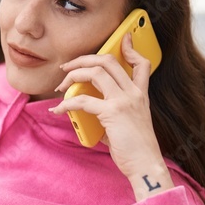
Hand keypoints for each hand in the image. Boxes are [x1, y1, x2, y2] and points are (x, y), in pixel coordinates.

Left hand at [48, 33, 173, 199]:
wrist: (146, 166)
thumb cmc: (135, 150)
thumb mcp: (128, 124)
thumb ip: (111, 112)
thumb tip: (86, 108)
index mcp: (140, 95)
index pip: (142, 63)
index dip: (131, 48)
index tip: (123, 38)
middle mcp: (134, 94)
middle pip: (109, 61)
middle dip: (83, 59)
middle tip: (67, 67)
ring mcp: (124, 101)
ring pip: (95, 72)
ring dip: (73, 75)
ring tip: (60, 86)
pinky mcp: (112, 113)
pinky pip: (83, 100)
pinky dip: (66, 103)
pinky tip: (58, 109)